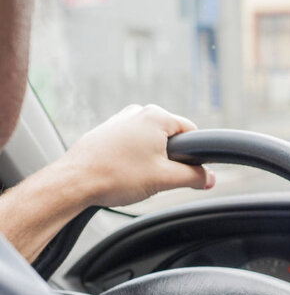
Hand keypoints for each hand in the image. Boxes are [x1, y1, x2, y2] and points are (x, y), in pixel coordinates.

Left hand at [60, 104, 213, 206]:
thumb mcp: (165, 179)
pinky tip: (125, 173)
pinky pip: (133, 143)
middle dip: (171, 158)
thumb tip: (209, 178)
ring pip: (151, 141)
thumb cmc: (116, 176)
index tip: (190, 172)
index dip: (196, 155)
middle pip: (171, 137)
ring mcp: (121, 120)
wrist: (74, 182)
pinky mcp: (107, 131)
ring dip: (152, 159)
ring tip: (139, 177)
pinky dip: (134, 158)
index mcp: (156, 116)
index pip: (192, 132)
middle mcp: (139, 112)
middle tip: (160, 178)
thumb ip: (194, 177)